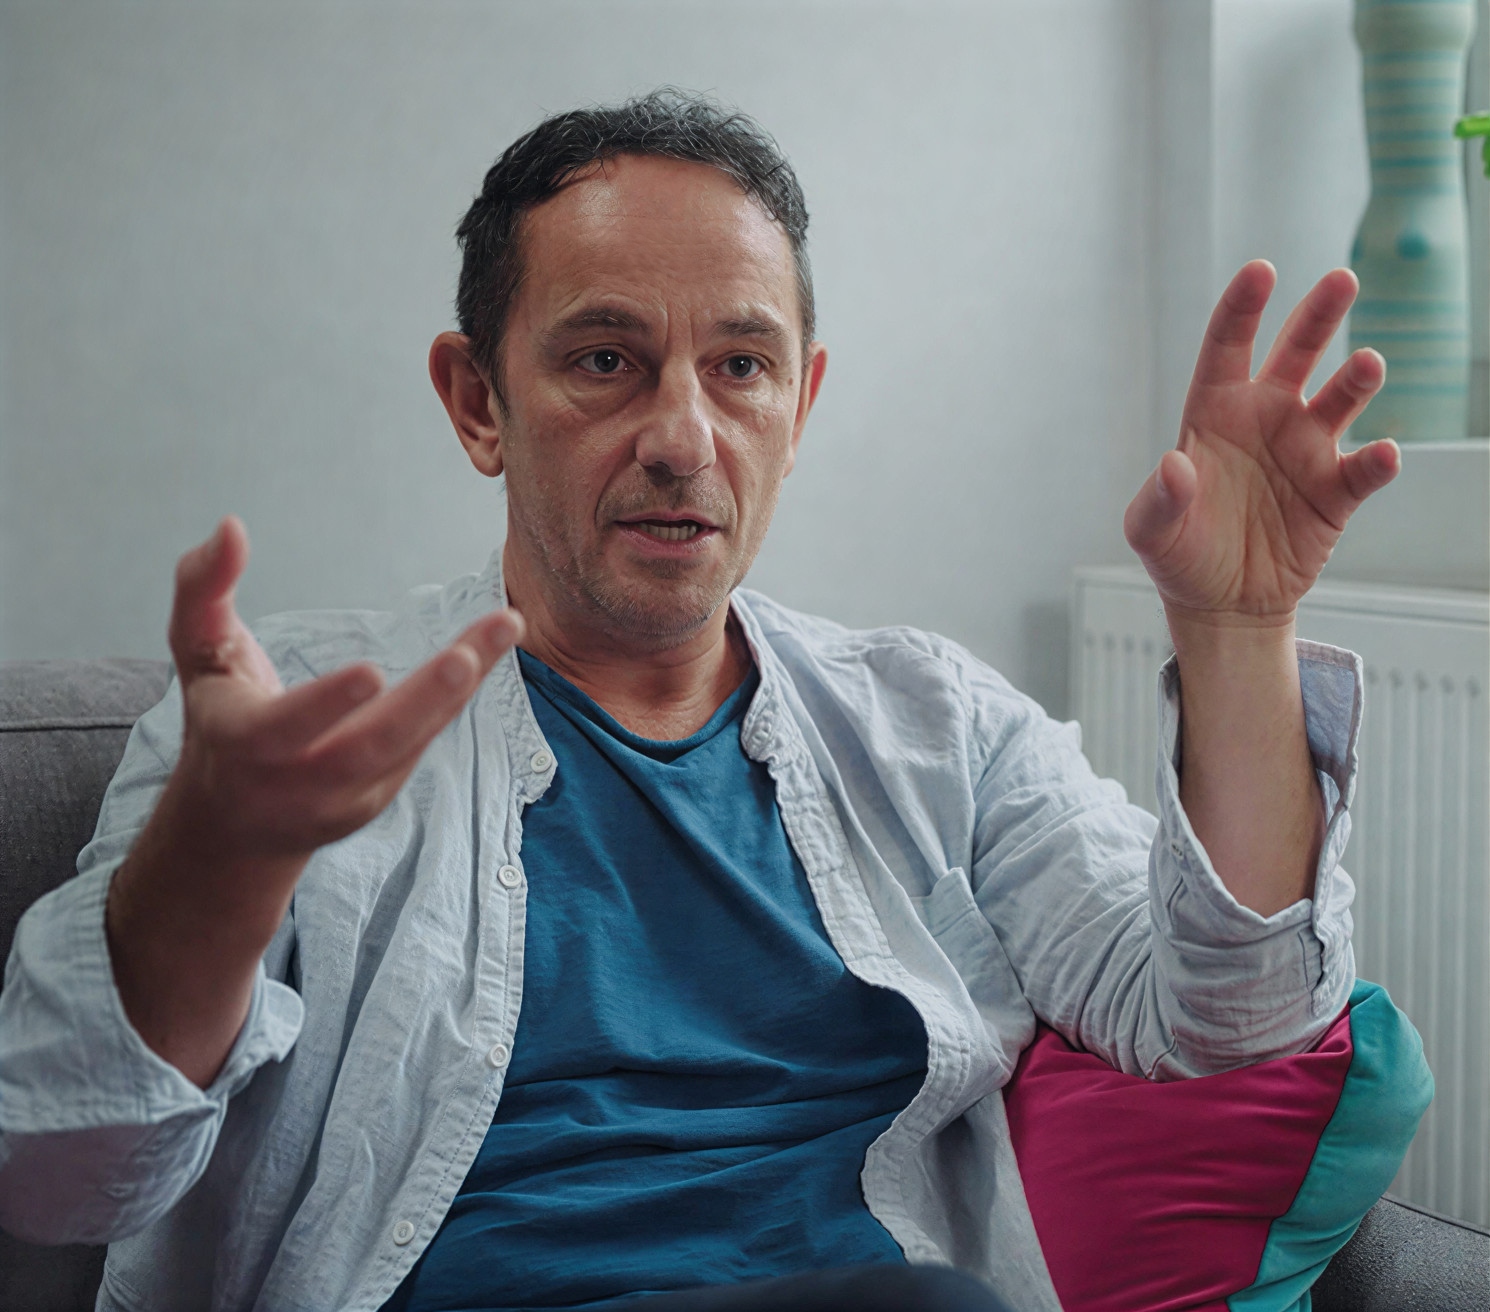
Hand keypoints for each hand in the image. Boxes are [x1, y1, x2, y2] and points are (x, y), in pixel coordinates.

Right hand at [163, 515, 522, 865]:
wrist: (235, 824)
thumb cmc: (218, 717)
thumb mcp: (196, 653)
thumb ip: (201, 588)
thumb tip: (231, 527)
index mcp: (246, 743)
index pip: (287, 728)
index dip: (327, 704)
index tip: (371, 671)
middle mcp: (301, 780)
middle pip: (370, 747)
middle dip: (422, 702)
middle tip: (465, 658)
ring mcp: (349, 796)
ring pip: (413, 743)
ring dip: (463, 687)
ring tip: (505, 625)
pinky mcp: (384, 794)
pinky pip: (427, 739)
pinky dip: (461, 693)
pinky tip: (493, 644)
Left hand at [1124, 261, 1398, 626]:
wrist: (1222, 605)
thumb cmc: (1181, 556)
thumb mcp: (1152, 533)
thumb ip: (1158, 500)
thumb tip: (1176, 467)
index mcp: (1214, 414)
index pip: (1227, 350)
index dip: (1241, 310)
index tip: (1260, 271)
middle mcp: (1265, 420)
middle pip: (1296, 355)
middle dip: (1317, 317)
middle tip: (1341, 280)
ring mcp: (1304, 452)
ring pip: (1338, 400)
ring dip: (1355, 381)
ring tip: (1368, 364)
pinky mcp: (1335, 493)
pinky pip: (1361, 470)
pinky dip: (1376, 461)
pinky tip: (1383, 454)